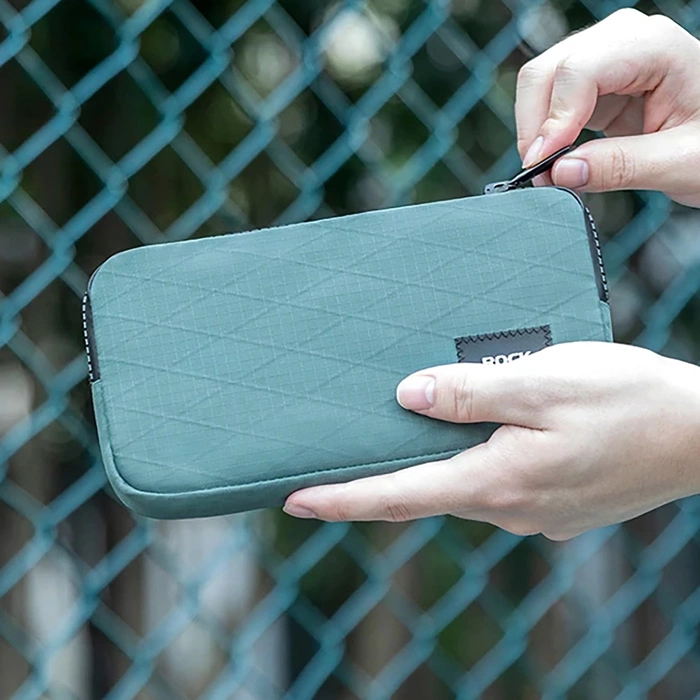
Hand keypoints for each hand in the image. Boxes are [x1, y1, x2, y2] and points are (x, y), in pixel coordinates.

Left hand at [283, 343, 699, 539]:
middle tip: (336, 456)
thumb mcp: (545, 384)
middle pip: (425, 490)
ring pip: (462, 483)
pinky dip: (472, 459)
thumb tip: (407, 398)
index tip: (294, 500)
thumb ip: (471, 394)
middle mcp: (509, 507)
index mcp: (497, 481)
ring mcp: (534, 512)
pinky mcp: (554, 504)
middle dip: (379, 477)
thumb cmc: (627, 401)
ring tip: (408, 426)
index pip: (398, 495)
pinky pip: (495, 481)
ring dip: (432, 460)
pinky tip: (477, 433)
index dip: (341, 499)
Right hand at [516, 8, 699, 206]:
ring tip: (551, 171)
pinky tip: (559, 160)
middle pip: (549, 71)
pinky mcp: (594, 86)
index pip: (580, 71)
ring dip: (536, 132)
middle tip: (543, 174)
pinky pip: (549, 102)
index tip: (545, 164)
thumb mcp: (680, 162)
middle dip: (536, 127)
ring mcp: (605, 61)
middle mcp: (624, 43)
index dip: (554, 120)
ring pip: (540, 85)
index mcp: (655, 48)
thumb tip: (560, 171)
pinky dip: (544, 134)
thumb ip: (620, 166)